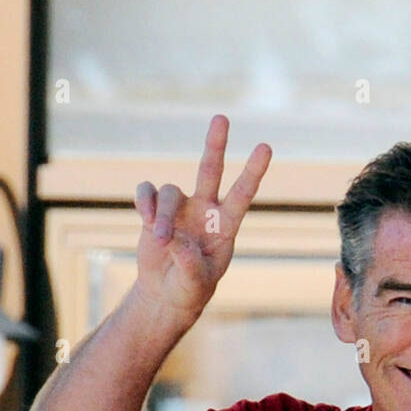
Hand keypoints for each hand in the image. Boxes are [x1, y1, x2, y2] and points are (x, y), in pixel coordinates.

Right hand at [132, 113, 271, 328]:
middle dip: (215, 144)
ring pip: (170, 193)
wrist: (166, 292)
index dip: (253, 171)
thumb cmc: (190, 289)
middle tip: (222, 118)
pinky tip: (146, 217)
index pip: (242, 194)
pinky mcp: (154, 210)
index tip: (266, 147)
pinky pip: (148, 193)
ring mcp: (179, 207)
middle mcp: (204, 209)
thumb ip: (190, 264)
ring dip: (163, 215)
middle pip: (210, 169)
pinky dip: (145, 202)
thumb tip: (175, 239)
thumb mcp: (195, 284)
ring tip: (160, 240)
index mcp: (225, 225)